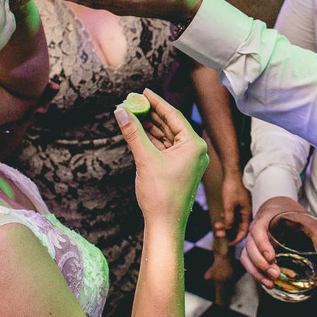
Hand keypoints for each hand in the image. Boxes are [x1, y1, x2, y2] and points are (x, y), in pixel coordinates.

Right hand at [116, 88, 207, 230]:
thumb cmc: (160, 194)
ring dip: (150, 126)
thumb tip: (120, 111)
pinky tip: (139, 131)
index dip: (156, 102)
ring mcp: (189, 160)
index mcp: (194, 145)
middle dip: (151, 113)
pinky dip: (153, 139)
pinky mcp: (180, 168)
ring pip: (167, 136)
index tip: (142, 91)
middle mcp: (195, 150)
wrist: (165, 225)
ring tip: (132, 114)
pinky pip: (166, 148)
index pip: (173, 116)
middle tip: (133, 102)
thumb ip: (133, 133)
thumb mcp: (144, 159)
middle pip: (171, 124)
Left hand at [217, 172, 252, 244]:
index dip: (237, 238)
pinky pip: (234, 215)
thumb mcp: (229, 205)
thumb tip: (229, 231)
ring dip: (226, 224)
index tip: (229, 243)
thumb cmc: (232, 188)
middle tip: (219, 234)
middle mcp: (246, 211)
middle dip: (229, 232)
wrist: (232, 173)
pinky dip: (227, 217)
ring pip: (235, 221)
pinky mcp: (238, 203)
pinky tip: (221, 217)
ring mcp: (242, 207)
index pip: (244, 231)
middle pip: (239, 227)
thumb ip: (229, 219)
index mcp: (247, 213)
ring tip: (216, 226)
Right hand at [242, 196, 304, 288]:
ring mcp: (252, 240)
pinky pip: (248, 262)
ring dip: (256, 272)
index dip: (262, 244)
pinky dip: (255, 273)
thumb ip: (315, 231)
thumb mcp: (304, 217)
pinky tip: (266, 282)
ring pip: (247, 257)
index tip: (271, 257)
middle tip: (276, 274)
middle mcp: (255, 229)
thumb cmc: (290, 211)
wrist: (277, 206)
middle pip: (250, 247)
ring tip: (270, 283)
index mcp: (266, 217)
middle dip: (261, 263)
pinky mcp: (253, 250)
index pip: (258, 230)